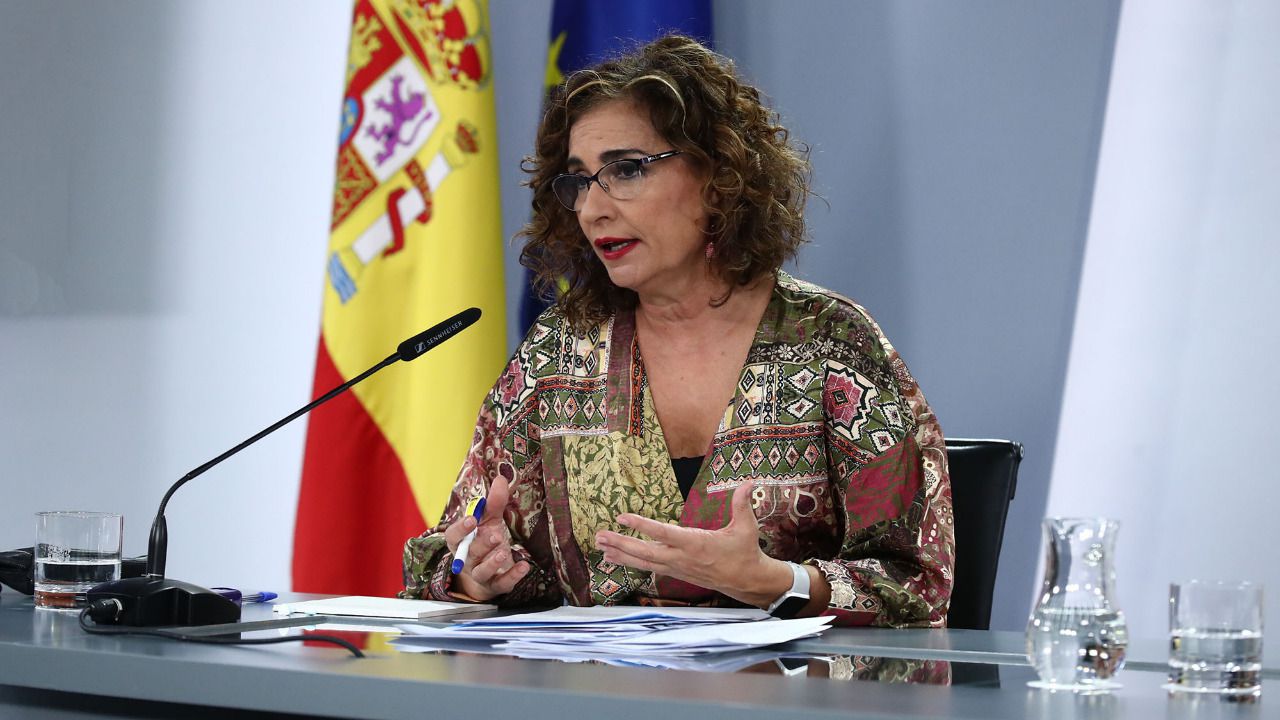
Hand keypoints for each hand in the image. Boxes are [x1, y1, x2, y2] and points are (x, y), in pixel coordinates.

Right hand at [443, 475, 529, 601]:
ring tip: (504, 552)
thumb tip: (501, 478)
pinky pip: (502, 583)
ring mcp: (481, 575)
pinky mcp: (495, 585)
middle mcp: (467, 560)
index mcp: (461, 542)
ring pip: (482, 572)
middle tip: (494, 535)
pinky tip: (524, 566)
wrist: (488, 574)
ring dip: (492, 562)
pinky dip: (512, 576)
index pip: (453, 536)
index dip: (461, 529)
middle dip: (480, 545)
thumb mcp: (489, 521)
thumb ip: (493, 503)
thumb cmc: (484, 542)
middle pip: (469, 554)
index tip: (472, 519)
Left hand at [594, 478, 792, 608]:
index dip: (642, 526)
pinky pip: (648, 568)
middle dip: (621, 543)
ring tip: (600, 546)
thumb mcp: (746, 527)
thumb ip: (742, 504)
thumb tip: (750, 482)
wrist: (746, 581)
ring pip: (643, 562)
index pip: (663, 534)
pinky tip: (615, 558)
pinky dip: (630, 562)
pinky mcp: (675, 572)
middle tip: (600, 535)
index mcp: (696, 544)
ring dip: (621, 554)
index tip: (622, 517)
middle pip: (645, 553)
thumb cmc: (745, 551)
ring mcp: (676, 567)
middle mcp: (682, 558)